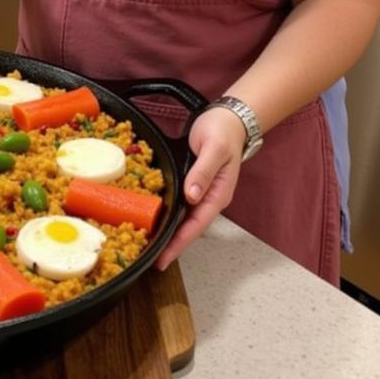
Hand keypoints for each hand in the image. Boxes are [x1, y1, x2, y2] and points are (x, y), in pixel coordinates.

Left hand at [154, 107, 246, 270]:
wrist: (228, 119)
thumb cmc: (222, 132)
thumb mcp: (214, 149)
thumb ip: (203, 172)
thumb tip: (192, 196)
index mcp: (217, 194)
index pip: (196, 225)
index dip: (179, 243)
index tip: (164, 258)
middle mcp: (210, 198)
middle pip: (190, 227)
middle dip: (172, 244)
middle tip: (151, 259)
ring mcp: (202, 192)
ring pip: (185, 218)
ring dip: (170, 232)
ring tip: (150, 244)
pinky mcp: (194, 183)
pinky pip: (181, 204)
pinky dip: (169, 214)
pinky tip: (157, 218)